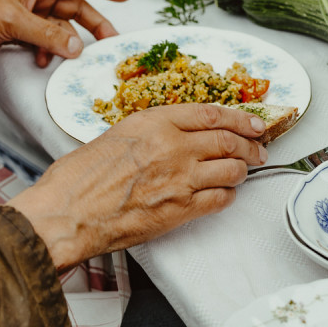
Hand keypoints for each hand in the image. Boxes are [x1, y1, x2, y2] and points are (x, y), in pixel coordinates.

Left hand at [0, 0, 131, 67]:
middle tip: (110, 40)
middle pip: (74, 8)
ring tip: (75, 58)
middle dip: (93, 24)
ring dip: (67, 43)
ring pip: (59, 28)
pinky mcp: (14, 34)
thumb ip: (48, 35)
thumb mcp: (13, 22)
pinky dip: (48, 52)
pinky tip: (44, 62)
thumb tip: (76, 48)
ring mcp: (24, 16)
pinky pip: (43, 42)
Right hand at [9, 104, 269, 270]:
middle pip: (229, 140)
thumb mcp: (116, 135)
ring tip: (243, 173)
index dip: (241, 117)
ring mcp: (180, 178)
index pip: (212, 113)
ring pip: (232, 170)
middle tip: (259, 149)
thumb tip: (175, 136)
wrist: (68, 213)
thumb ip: (151, 132)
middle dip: (251, 145)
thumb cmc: (79, 178)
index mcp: (154, 121)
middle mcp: (173, 146)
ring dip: (242, 171)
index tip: (254, 122)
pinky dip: (228, 196)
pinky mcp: (180, 209)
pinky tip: (224, 195)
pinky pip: (220, 199)